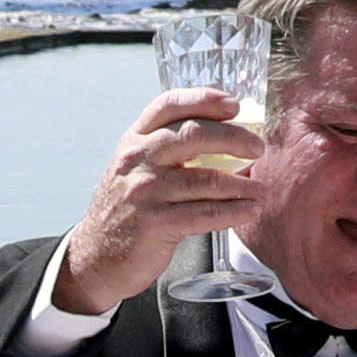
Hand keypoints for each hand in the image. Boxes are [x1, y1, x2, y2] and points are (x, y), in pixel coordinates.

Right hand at [47, 90, 260, 316]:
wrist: (94, 257)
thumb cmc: (125, 211)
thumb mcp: (135, 169)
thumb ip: (168, 150)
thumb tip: (226, 140)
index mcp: (134, 140)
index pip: (169, 105)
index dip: (204, 99)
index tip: (234, 104)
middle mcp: (138, 159)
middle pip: (194, 134)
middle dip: (235, 138)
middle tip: (258, 148)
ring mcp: (146, 191)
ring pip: (206, 178)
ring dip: (242, 184)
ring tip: (261, 188)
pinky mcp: (156, 223)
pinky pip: (205, 213)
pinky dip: (234, 211)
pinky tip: (250, 210)